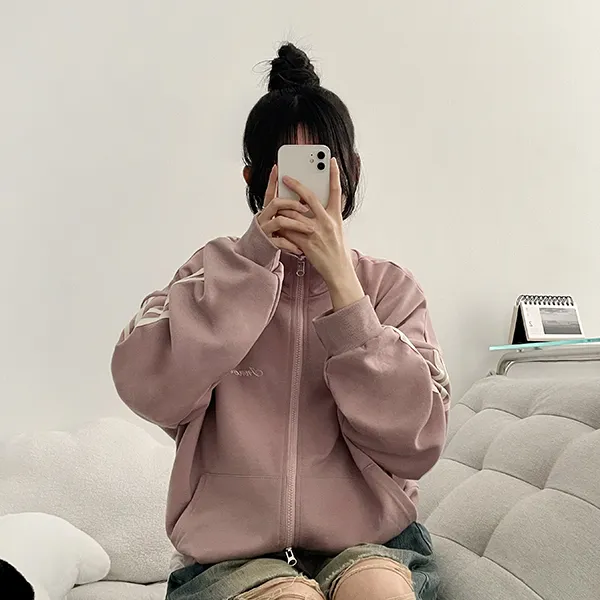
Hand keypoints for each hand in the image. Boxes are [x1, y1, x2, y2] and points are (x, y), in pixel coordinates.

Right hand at [256, 165, 312, 254]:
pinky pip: (279, 241)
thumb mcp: (280, 220)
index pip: (270, 192)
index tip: (277, 168)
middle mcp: (264, 217)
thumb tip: (305, 200)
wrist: (257, 253)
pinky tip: (300, 248)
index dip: (272, 180)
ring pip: (279, 221)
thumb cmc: (273, 235)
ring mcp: (264, 230)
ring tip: (310, 229)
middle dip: (292, 203)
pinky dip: (291, 244)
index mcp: (268, 210)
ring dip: (296, 224)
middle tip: (306, 208)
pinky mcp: (267, 243)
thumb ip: (287, 210)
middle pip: (276, 203)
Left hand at [277, 159, 364, 309]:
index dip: (334, 174)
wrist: (338, 271)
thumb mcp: (337, 229)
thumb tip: (316, 203)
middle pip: (310, 197)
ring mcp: (316, 232)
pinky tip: (275, 221)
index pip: (336, 191)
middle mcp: (327, 221)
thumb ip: (327, 215)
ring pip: (295, 214)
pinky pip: (290, 230)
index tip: (330, 160)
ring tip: (276, 202)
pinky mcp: (306, 243)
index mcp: (336, 216)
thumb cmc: (337, 250)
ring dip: (283, 208)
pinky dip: (282, 225)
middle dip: (297, 185)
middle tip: (286, 176)